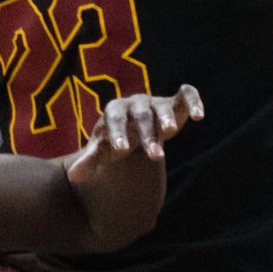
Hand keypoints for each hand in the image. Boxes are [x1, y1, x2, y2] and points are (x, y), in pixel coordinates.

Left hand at [66, 87, 202, 246]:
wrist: (133, 132)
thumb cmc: (116, 142)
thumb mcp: (103, 152)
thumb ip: (90, 162)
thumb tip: (73, 176)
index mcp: (115, 111)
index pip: (115, 119)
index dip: (118, 134)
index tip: (121, 151)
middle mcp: (136, 103)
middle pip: (141, 115)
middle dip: (147, 135)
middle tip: (155, 157)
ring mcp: (157, 102)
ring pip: (163, 106)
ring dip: (166, 118)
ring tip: (170, 133)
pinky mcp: (176, 102)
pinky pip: (186, 95)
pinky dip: (193, 101)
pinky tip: (199, 116)